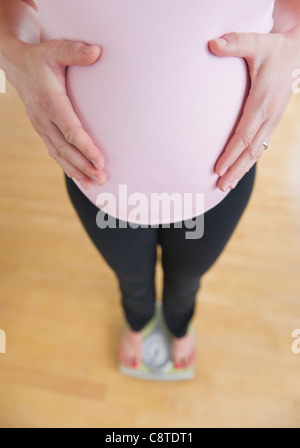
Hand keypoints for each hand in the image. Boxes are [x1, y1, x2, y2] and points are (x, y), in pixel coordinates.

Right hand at [7, 39, 105, 189]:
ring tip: (93, 183)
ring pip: (59, 154)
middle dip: (84, 166)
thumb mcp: (55, 49)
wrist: (15, 63)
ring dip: (76, 170)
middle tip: (103, 178)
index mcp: (50, 102)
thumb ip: (75, 52)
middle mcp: (44, 118)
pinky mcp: (42, 129)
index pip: (71, 131)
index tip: (101, 161)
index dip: (86, 148)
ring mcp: (41, 126)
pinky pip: (54, 151)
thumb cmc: (39, 57)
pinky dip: (66, 165)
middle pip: (66, 149)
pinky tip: (78, 176)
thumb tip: (97, 51)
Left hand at [208, 27, 299, 191]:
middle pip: (251, 150)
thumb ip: (235, 42)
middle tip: (220, 186)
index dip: (231, 153)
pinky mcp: (273, 121)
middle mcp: (270, 115)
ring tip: (227, 185)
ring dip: (242, 169)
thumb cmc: (273, 48)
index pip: (244, 134)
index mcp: (263, 101)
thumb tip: (212, 43)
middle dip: (235, 169)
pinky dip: (249, 160)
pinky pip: (260, 145)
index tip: (218, 168)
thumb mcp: (256, 41)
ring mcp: (273, 120)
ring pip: (257, 151)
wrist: (296, 52)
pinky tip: (239, 170)